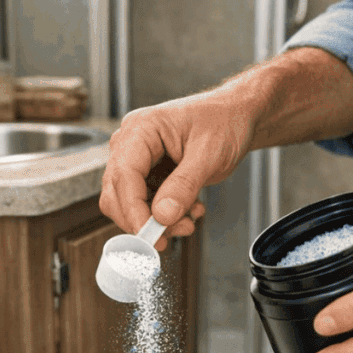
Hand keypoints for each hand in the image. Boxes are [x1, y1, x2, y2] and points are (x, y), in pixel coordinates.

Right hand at [99, 91, 255, 247]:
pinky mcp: (148, 174)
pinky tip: (190, 210)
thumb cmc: (224, 122)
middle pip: (117, 194)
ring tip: (189, 220)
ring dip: (158, 221)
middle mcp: (131, 144)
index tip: (150, 235)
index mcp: (140, 129)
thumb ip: (184, 185)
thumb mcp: (208, 154)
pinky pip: (146, 205)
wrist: (236, 117)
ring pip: (129, 205)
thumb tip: (162, 215)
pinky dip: (166, 216)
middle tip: (172, 235)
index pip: (123, 175)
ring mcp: (138, 160)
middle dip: (144, 220)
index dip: (133, 210)